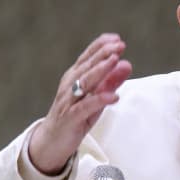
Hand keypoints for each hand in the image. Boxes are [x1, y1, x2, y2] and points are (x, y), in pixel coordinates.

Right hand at [28, 33, 132, 174]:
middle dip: (104, 54)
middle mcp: (70, 85)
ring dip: (101, 70)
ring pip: (85, 82)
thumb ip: (111, 81)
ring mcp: (69, 100)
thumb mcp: (96, 96)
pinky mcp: (71, 117)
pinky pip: (85, 107)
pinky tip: (114, 96)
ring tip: (116, 61)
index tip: (117, 38)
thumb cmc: (76, 116)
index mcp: (75, 77)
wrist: (52, 141)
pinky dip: (99, 100)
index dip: (101, 46)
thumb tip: (127, 64)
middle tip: (120, 45)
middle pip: (87, 66)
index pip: (88, 57)